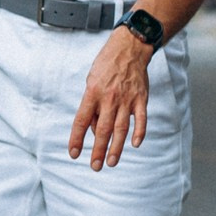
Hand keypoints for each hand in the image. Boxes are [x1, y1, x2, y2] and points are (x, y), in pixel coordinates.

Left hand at [67, 29, 152, 169]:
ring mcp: (127, 99)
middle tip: (95, 166)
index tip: (74, 154)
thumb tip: (94, 129)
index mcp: (92, 93)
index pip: (81, 120)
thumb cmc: (106, 66)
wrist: (129, 48)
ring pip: (121, 128)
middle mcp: (109, 98)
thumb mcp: (91, 81)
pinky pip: (141, 119)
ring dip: (116, 147)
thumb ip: (92, 106)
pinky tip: (135, 145)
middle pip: (102, 129)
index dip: (76, 138)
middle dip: (98, 150)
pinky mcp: (141, 98)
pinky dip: (139, 133)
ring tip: (111, 162)